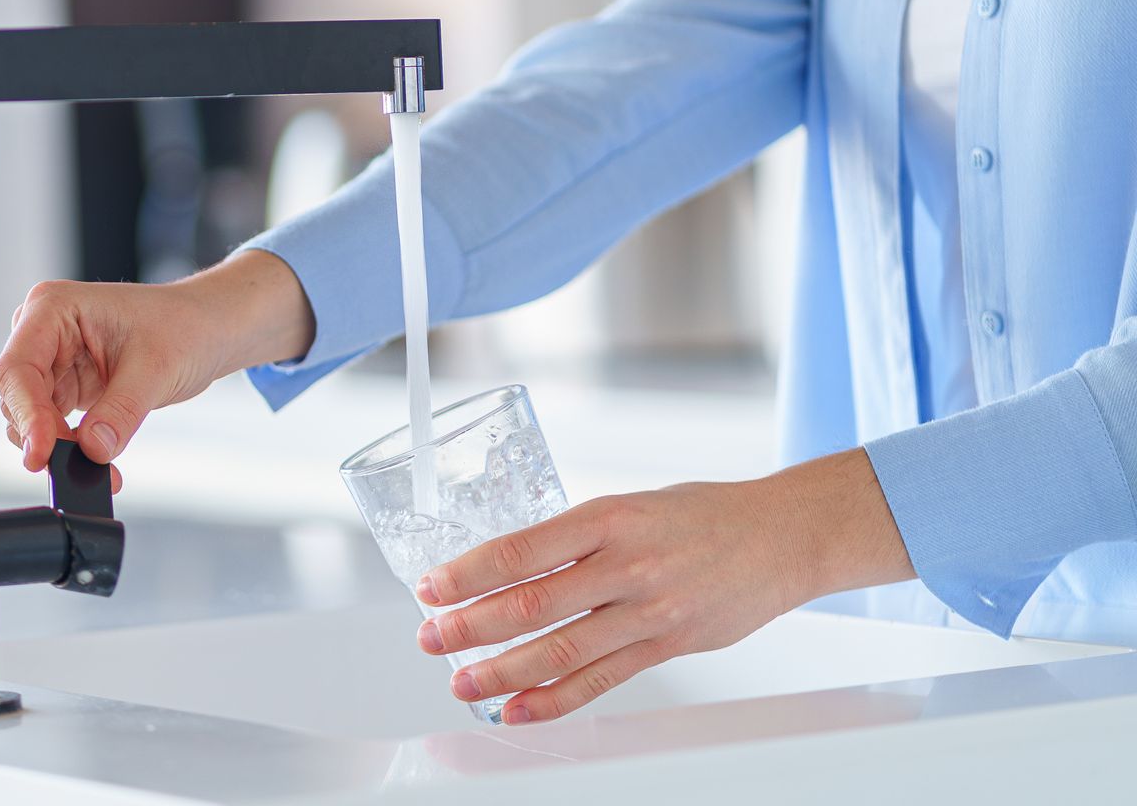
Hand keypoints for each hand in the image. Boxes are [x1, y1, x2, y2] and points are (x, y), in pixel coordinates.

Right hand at [0, 250, 313, 487]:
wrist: (208, 330)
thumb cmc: (184, 326)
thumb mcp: (157, 368)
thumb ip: (121, 411)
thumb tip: (91, 449)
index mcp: (54, 308)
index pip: (18, 369)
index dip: (26, 414)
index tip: (41, 453)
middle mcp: (44, 332)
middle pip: (17, 397)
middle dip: (43, 436)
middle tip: (77, 466)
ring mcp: (52, 361)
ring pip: (29, 417)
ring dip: (57, 447)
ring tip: (101, 466)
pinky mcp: (65, 387)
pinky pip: (52, 426)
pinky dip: (69, 448)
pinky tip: (98, 460)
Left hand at [413, 448, 912, 723]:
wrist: (783, 535)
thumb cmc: (701, 514)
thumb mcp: (629, 504)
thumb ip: (575, 538)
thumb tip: (508, 570)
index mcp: (609, 516)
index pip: (522, 549)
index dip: (469, 573)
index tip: (432, 587)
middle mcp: (628, 564)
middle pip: (534, 604)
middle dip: (472, 626)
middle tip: (432, 638)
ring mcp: (651, 610)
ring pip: (563, 650)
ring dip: (504, 671)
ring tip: (464, 683)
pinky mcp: (669, 645)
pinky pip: (603, 680)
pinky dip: (555, 699)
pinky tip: (519, 710)